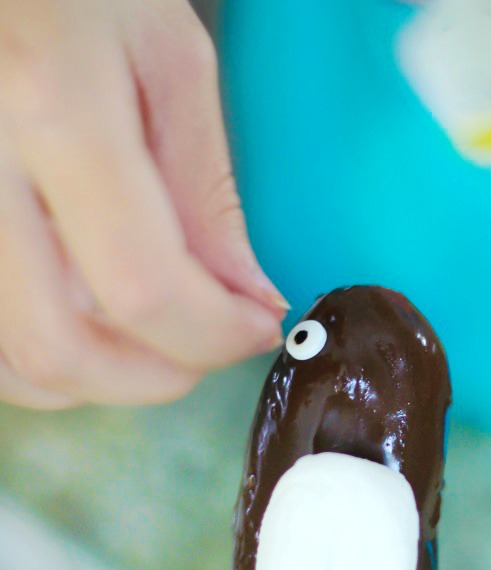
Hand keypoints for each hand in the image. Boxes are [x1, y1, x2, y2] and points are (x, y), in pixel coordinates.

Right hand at [0, 0, 285, 408]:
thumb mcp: (167, 59)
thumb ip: (206, 193)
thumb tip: (246, 301)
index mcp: (50, 107)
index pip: (142, 286)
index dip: (213, 334)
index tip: (255, 326)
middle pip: (58, 349)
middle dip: (155, 376)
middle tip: (202, 345)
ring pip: (9, 365)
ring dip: (94, 380)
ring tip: (144, 335)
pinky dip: (39, 362)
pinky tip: (79, 324)